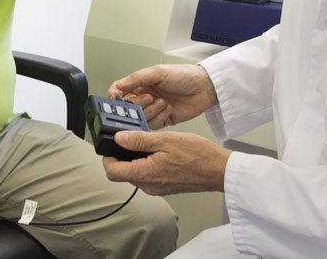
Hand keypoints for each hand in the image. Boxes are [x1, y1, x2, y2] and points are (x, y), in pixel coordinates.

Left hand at [103, 130, 230, 195]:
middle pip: (123, 173)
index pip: (112, 172)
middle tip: (129, 138)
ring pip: (136, 173)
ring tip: (147, 141)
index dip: (107, 158)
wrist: (219, 170)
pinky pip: (149, 175)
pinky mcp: (165, 186)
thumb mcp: (165, 140)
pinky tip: (159, 151)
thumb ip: (139, 140)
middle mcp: (149, 185)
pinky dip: (148, 163)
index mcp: (145, 174)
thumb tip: (119, 138)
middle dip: (122, 156)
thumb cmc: (197, 155)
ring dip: (136, 158)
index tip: (110, 145)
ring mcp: (157, 188)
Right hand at [109, 64, 217, 128]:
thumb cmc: (185, 75)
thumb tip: (118, 86)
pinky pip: (153, 125)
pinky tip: (168, 109)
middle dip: (137, 105)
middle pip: (129, 107)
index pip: (120, 91)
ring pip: (140, 118)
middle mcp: (145, 96)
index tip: (116, 99)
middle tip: (149, 98)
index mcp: (141, 83)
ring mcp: (154, 109)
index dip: (115, 97)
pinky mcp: (163, 120)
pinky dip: (159, 118)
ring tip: (162, 102)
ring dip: (150, 111)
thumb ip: (137, 78)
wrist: (205, 87)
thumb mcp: (159, 72)